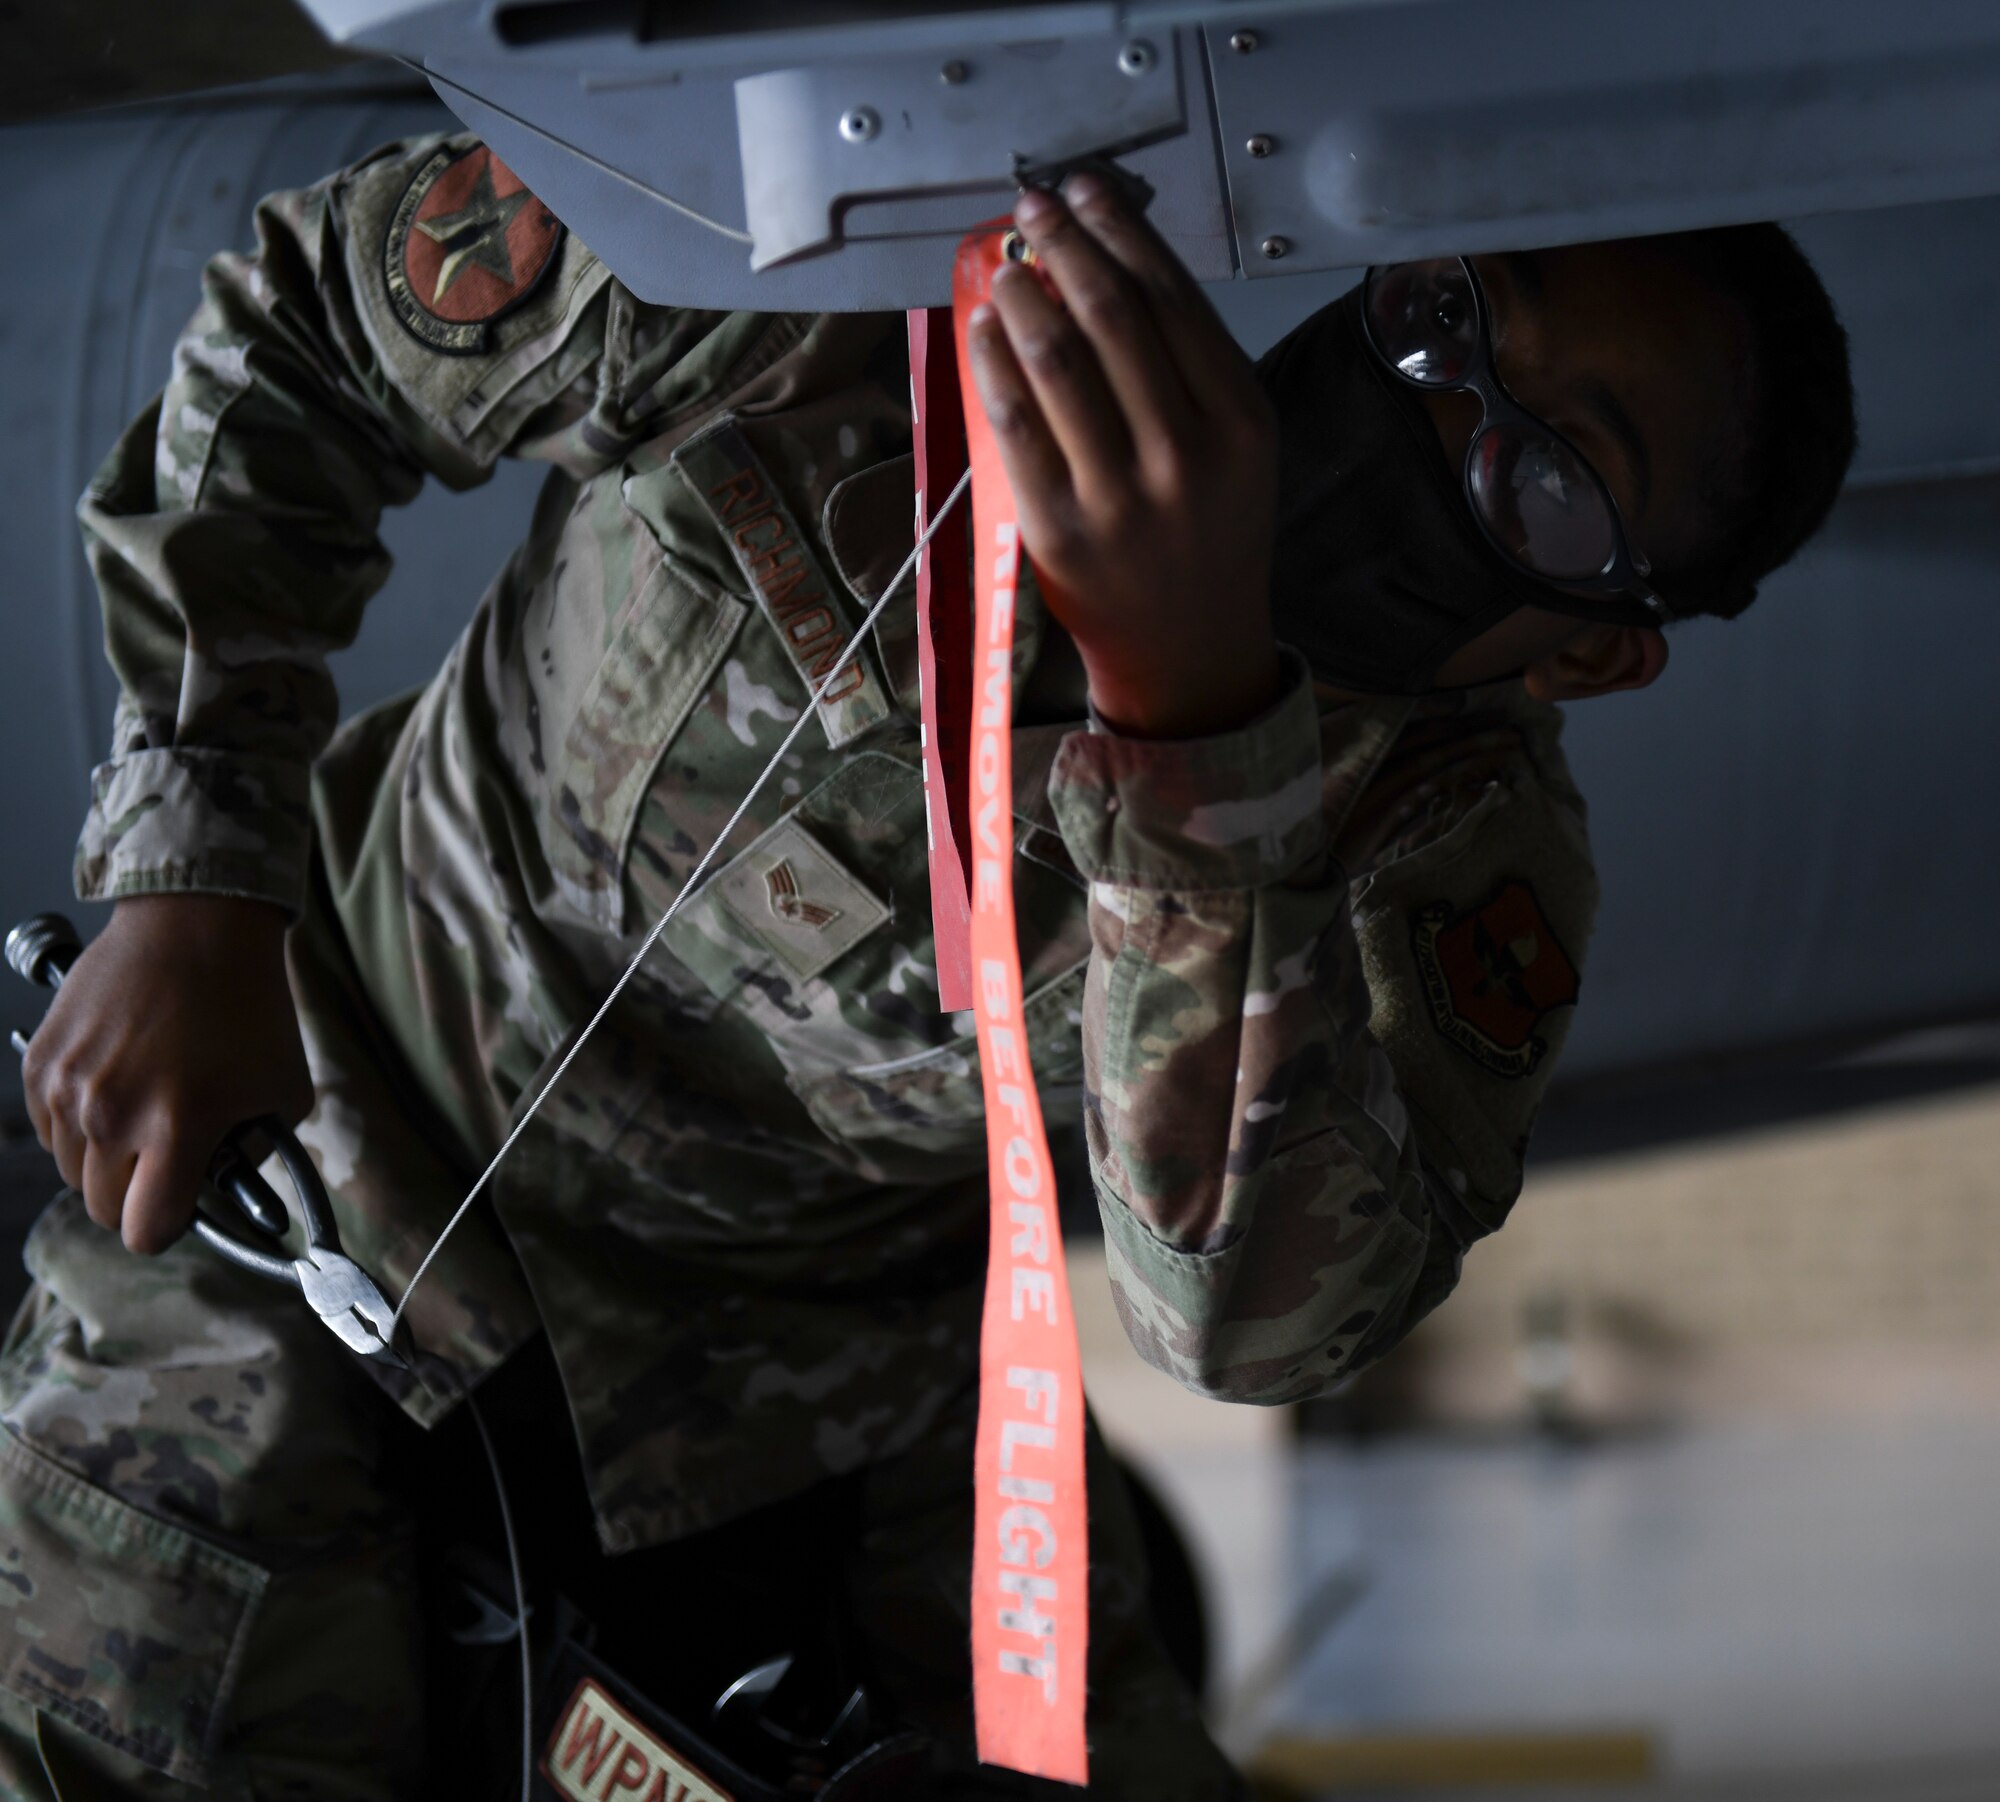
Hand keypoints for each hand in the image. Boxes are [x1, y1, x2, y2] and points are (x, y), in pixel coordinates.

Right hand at [20, 895, 311, 1253]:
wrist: (195, 929)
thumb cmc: (249, 1008)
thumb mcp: (282, 1090)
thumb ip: (256, 1151)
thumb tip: (225, 1185)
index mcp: (177, 1125)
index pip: (145, 1229)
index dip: (166, 1228)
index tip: (178, 1210)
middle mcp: (112, 1113)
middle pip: (102, 1206)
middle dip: (136, 1197)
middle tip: (164, 1166)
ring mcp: (67, 1088)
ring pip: (71, 1170)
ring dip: (104, 1161)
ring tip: (144, 1117)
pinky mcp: (39, 1062)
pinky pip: (48, 1128)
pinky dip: (76, 1125)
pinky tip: (115, 1090)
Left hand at [963, 173, 1284, 737]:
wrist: (1191, 649)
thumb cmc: (1210, 534)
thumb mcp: (1237, 449)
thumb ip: (1189, 368)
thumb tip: (1107, 268)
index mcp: (1240, 424)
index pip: (1172, 301)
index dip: (1120, 232)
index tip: (1086, 192)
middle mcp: (1184, 456)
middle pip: (1112, 318)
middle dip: (1065, 245)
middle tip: (1033, 210)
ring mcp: (1118, 496)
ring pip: (1058, 363)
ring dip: (1022, 296)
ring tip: (1005, 268)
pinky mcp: (1058, 528)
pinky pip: (1014, 424)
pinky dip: (992, 363)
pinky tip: (984, 331)